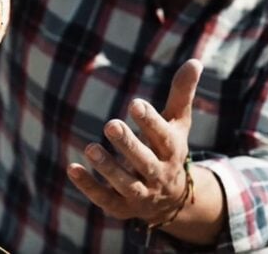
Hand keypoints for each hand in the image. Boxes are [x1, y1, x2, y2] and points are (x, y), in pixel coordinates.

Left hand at [67, 59, 202, 224]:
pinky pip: (105, 199)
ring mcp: (141, 193)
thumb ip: (181, 94)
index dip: (150, 122)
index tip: (134, 104)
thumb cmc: (168, 149)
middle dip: (128, 145)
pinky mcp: (122, 207)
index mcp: (173, 151)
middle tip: (110, 124)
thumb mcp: (177, 123)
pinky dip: (89, 186)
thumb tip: (195, 61)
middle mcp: (159, 175)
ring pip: (126, 184)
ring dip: (108, 168)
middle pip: (146, 162)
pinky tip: (72, 168)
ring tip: (90, 148)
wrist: (171, 200)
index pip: (163, 137)